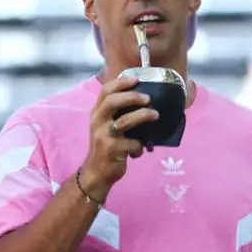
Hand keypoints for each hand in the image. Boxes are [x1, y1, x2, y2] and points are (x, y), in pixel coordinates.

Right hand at [80, 75, 158, 200]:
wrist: (96, 172)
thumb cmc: (106, 146)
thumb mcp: (105, 127)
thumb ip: (117, 114)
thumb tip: (143, 99)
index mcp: (96, 113)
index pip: (105, 91)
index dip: (121, 82)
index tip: (136, 79)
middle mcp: (97, 122)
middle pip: (112, 101)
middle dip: (132, 97)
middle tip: (148, 98)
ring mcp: (104, 136)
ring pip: (125, 121)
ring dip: (143, 116)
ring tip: (155, 115)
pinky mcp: (112, 150)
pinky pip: (133, 144)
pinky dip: (140, 147)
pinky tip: (139, 151)